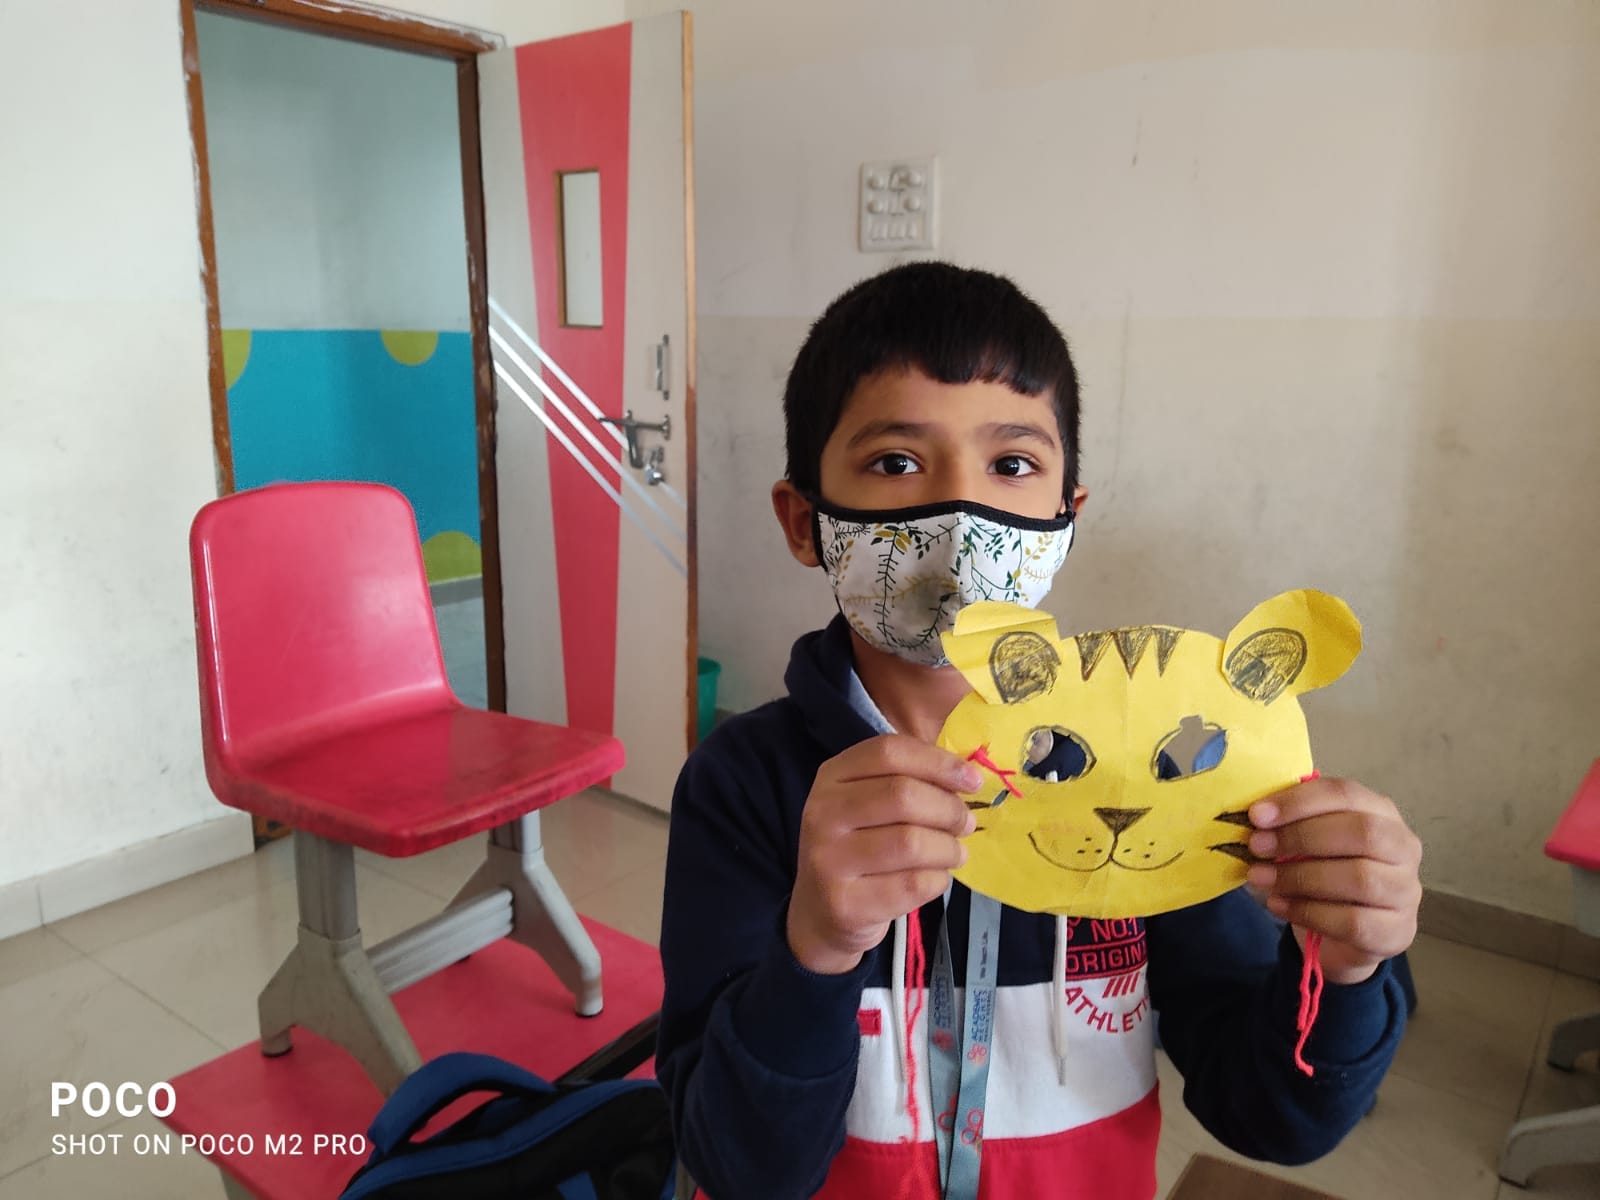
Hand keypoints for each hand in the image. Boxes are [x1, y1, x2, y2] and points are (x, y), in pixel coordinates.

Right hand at [787, 735, 981, 975]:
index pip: (889, 752)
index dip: (938, 763)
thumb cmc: (860, 845)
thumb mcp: (869, 803)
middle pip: (902, 796)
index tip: (973, 780)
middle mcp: (822, 813)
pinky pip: (913, 884)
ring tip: (954, 853)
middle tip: (966, 823)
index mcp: (831, 777)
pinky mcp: (844, 904)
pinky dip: (938, 879)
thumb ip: (911, 781)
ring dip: (948, 848)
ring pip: (911, 843)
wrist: (821, 911)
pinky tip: (934, 877)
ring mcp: (828, 860)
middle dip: (949, 809)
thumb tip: (968, 778)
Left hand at [1246, 776, 1422, 984]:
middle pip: (1362, 832)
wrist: (1345, 932)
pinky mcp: (1396, 931)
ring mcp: (1406, 891)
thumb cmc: (1325, 871)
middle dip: (1301, 837)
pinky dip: (1309, 913)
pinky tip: (1279, 905)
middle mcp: (1403, 847)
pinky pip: (1354, 922)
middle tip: (1256, 846)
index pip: (1346, 794)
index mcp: (1381, 812)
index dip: (1299, 802)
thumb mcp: (1309, 840)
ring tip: (1260, 877)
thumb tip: (1256, 817)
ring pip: (1360, 878)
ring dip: (1300, 876)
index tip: (1257, 814)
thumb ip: (1291, 823)